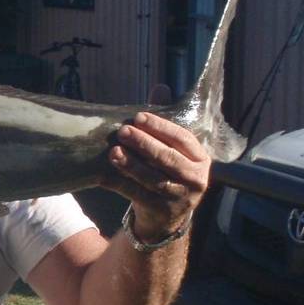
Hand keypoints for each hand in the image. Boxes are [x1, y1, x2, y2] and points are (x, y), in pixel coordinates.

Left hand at [100, 112, 209, 241]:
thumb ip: (165, 122)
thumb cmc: (166, 172)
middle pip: (168, 158)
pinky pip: (138, 196)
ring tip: (113, 152)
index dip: (160, 127)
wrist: (165, 216)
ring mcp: (180, 198)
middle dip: (144, 144)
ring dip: (131, 165)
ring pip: (153, 179)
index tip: (139, 117)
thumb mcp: (171, 149)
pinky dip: (120, 185)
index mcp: (200, 159)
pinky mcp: (162, 212)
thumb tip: (161, 88)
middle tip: (123, 131)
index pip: (182, 138)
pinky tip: (103, 177)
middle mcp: (195, 179)